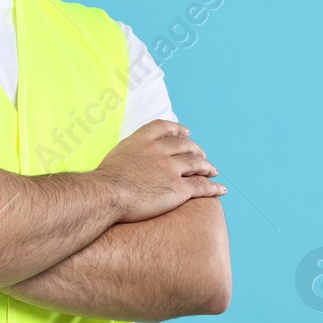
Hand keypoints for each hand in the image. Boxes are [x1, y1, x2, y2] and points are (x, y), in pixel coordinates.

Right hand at [93, 119, 224, 222]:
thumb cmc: (102, 183)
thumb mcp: (113, 159)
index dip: (177, 129)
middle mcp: (157, 151)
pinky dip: (213, 187)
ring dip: (207, 166)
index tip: (185, 132)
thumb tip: (126, 163)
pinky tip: (220, 190)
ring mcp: (170, 169)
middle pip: (184, 145)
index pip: (163, 127)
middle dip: (196, 149)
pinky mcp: (178, 189)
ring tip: (212, 171)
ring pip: (196, 163)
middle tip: (202, 154)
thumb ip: (127, 156)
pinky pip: (201, 186)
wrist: (105, 195)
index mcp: (140, 142)